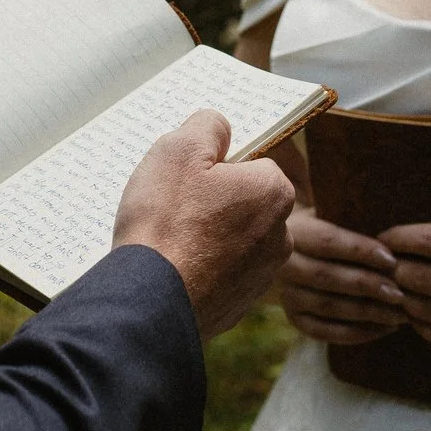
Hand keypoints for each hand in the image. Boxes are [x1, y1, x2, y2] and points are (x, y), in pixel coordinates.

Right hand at [113, 110, 295, 340]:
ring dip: (207, 236)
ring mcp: (262, 276)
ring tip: (170, 240)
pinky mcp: (239, 305)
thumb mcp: (178, 150)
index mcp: (274, 193)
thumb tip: (219, 124)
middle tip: (174, 208)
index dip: (215, 165)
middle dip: (214, 201)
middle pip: (243, 202)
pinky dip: (200, 269)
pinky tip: (174, 268)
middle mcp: (280, 236)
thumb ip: (207, 125)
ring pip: (232, 239)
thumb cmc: (166, 223)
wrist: (149, 302)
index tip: (188, 178)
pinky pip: (220, 274)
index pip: (251, 163)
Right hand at [276, 208, 407, 344]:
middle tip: (399, 294)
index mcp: (294, 232)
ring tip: (400, 314)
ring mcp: (287, 295)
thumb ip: (355, 223)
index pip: (327, 241)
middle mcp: (284, 265)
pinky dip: (358, 333)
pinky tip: (385, 328)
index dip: (361, 251)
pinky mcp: (294, 318)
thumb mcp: (335, 217)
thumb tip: (395, 240)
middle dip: (367, 286)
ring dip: (368, 313)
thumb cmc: (330, 230)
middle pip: (327, 276)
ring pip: (328, 306)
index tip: (392, 260)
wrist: (295, 252)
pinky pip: (326, 332)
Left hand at [378, 224, 430, 365]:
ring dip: (406, 300)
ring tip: (396, 291)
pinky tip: (418, 317)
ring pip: (427, 311)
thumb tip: (425, 244)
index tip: (384, 236)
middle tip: (385, 266)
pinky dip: (425, 327)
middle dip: (396, 271)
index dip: (400, 238)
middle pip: (420, 278)